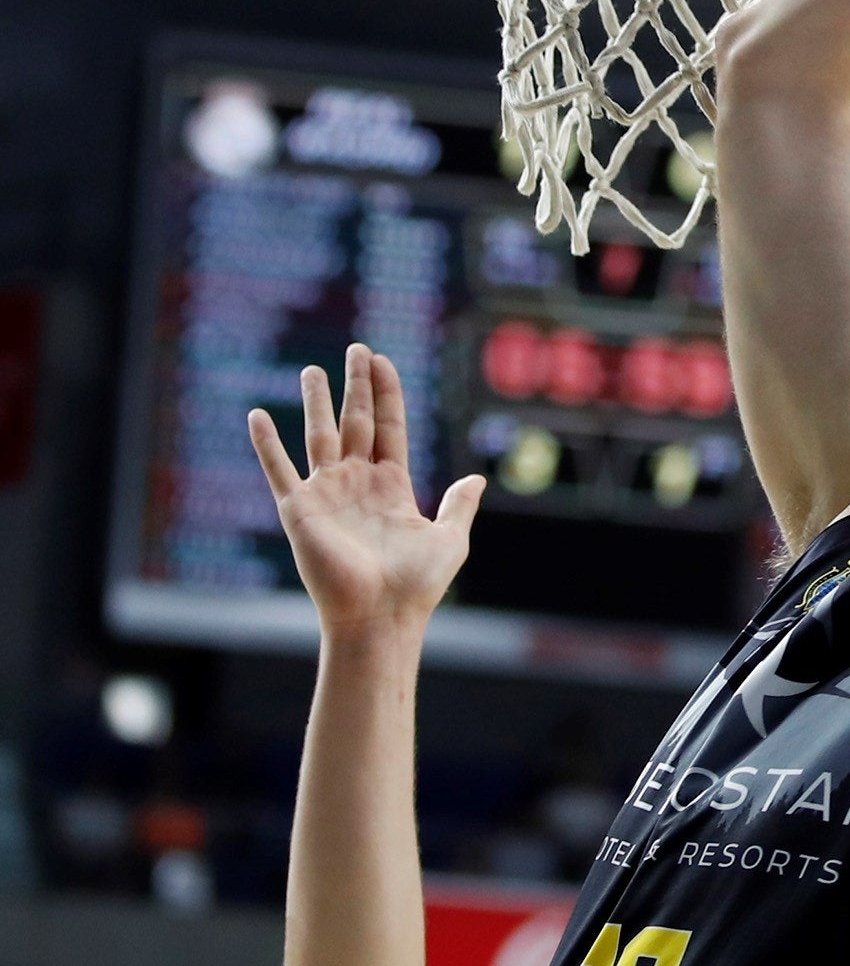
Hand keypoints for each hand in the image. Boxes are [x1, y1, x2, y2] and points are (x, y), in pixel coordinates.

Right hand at [248, 346, 482, 636]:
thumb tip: (476, 478)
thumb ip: (460, 506)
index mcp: (392, 487)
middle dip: (357, 385)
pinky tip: (256, 415)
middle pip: (357, 422)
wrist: (380, 617)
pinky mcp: (299, 509)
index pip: (388, 428)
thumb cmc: (416, 586)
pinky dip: (266, 443)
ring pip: (320, 436)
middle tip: (358, 348)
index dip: (386, 394)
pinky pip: (278, 470)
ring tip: (312, 370)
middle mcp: (357, 484)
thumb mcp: (449, 539)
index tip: (384, 360)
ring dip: (317, 402)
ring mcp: (327, 494)